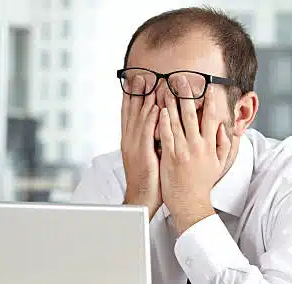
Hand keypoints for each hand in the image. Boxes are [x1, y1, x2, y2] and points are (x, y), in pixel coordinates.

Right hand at [121, 75, 161, 218]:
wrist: (142, 198)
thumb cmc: (150, 180)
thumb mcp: (150, 156)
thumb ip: (153, 140)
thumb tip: (161, 128)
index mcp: (131, 142)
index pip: (129, 115)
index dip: (132, 98)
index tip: (135, 83)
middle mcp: (130, 141)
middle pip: (131, 112)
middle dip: (135, 93)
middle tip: (139, 76)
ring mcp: (135, 146)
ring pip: (139, 118)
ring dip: (144, 100)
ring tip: (148, 83)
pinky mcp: (142, 153)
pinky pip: (147, 132)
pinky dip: (151, 118)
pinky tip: (155, 106)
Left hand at [158, 78, 230, 233]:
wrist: (190, 202)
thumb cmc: (203, 183)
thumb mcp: (220, 163)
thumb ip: (224, 144)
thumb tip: (226, 127)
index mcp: (210, 145)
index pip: (212, 117)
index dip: (210, 100)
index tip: (208, 86)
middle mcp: (197, 145)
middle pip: (191, 114)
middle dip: (186, 94)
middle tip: (181, 79)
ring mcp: (183, 150)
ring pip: (176, 122)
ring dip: (171, 103)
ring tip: (166, 88)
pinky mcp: (170, 157)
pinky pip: (166, 135)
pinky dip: (163, 121)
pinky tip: (159, 109)